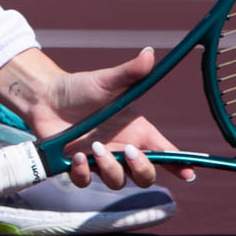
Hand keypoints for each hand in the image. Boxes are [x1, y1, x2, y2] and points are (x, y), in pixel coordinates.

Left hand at [0, 47, 194, 190]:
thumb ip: (130, 72)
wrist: (46, 97)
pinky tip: (77, 156)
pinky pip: (86, 182)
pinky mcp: (78, 168)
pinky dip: (83, 173)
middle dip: (143, 169)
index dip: (179, 165)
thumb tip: (150, 53)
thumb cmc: (81, 88)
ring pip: (118, 182)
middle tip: (127, 151)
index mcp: (136, 131)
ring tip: (95, 148)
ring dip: (110, 169)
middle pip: (146, 176)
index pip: (165, 153)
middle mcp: (122, 149)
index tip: (189, 173)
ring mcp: (101, 161)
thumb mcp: (108, 80)